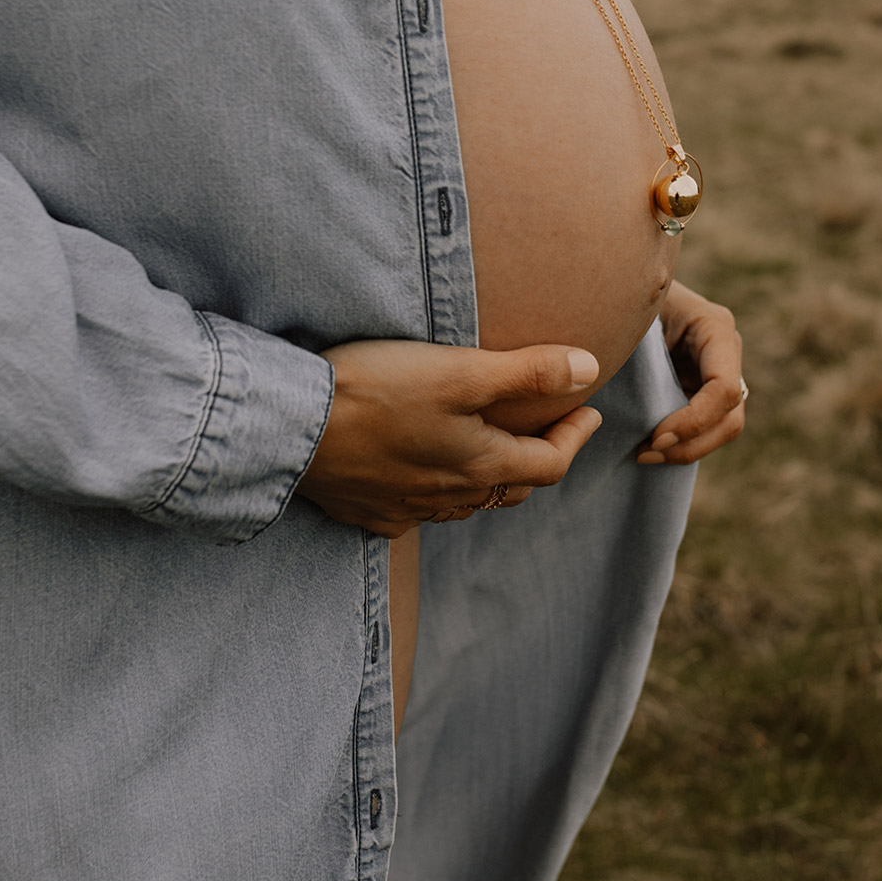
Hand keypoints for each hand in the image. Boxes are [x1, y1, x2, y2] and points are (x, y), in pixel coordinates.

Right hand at [297, 338, 603, 536]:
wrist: (290, 428)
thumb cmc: (377, 392)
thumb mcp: (460, 372)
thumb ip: (528, 372)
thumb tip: (591, 369)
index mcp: (480, 465)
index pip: (550, 463)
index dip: (575, 437)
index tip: (589, 412)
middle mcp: (449, 498)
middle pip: (511, 488)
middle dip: (536, 458)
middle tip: (547, 428)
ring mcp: (405, 511)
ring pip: (465, 502)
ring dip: (487, 475)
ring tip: (488, 445)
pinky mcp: (367, 511)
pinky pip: (417, 509)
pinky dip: (435, 490)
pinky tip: (421, 471)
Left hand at [637, 281, 744, 464]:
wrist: (623, 283)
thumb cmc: (622, 291)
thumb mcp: (630, 307)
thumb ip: (632, 332)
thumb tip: (604, 371)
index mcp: (714, 326)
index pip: (723, 388)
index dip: (694, 420)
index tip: (656, 437)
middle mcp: (726, 351)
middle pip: (730, 417)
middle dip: (691, 444)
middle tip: (645, 453)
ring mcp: (720, 371)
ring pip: (723, 429)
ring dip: (687, 451)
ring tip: (643, 454)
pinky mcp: (704, 388)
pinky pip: (706, 428)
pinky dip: (682, 445)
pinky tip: (648, 449)